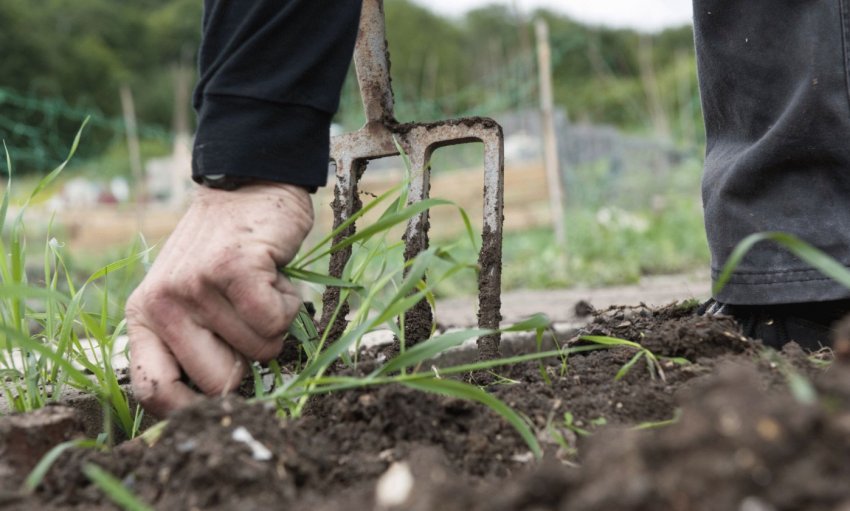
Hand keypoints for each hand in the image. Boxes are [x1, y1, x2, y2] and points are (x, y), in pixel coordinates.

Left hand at [126, 183, 312, 416]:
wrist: (248, 186)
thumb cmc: (226, 252)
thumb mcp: (192, 299)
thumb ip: (195, 345)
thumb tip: (219, 409)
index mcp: (146, 318)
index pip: (153, 391)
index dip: (193, 410)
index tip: (224, 403)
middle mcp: (162, 304)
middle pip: (219, 382)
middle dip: (250, 360)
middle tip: (248, 321)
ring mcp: (196, 285)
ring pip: (259, 349)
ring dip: (274, 323)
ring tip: (258, 287)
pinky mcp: (233, 268)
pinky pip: (275, 320)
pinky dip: (290, 304)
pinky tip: (274, 277)